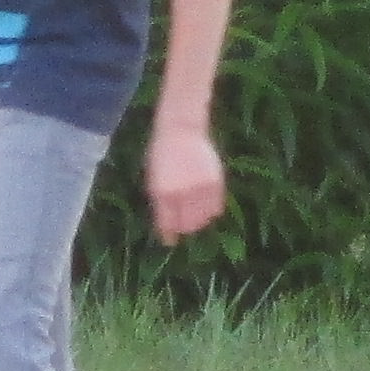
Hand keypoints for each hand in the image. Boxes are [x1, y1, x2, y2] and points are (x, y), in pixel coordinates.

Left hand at [143, 116, 226, 244]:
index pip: (166, 224)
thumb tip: (167, 225)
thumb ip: (160, 201)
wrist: (181, 129)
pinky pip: (216, 207)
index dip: (168, 235)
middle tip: (184, 228)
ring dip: (199, 221)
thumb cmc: (162, 153)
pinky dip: (212, 211)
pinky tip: (206, 207)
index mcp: (162, 193)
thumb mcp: (153, 178)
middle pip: (186, 224)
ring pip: (203, 218)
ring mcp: (199, 188)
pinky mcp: (215, 182)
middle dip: (184, 229)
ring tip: (196, 217)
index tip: (170, 241)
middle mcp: (181, 193)